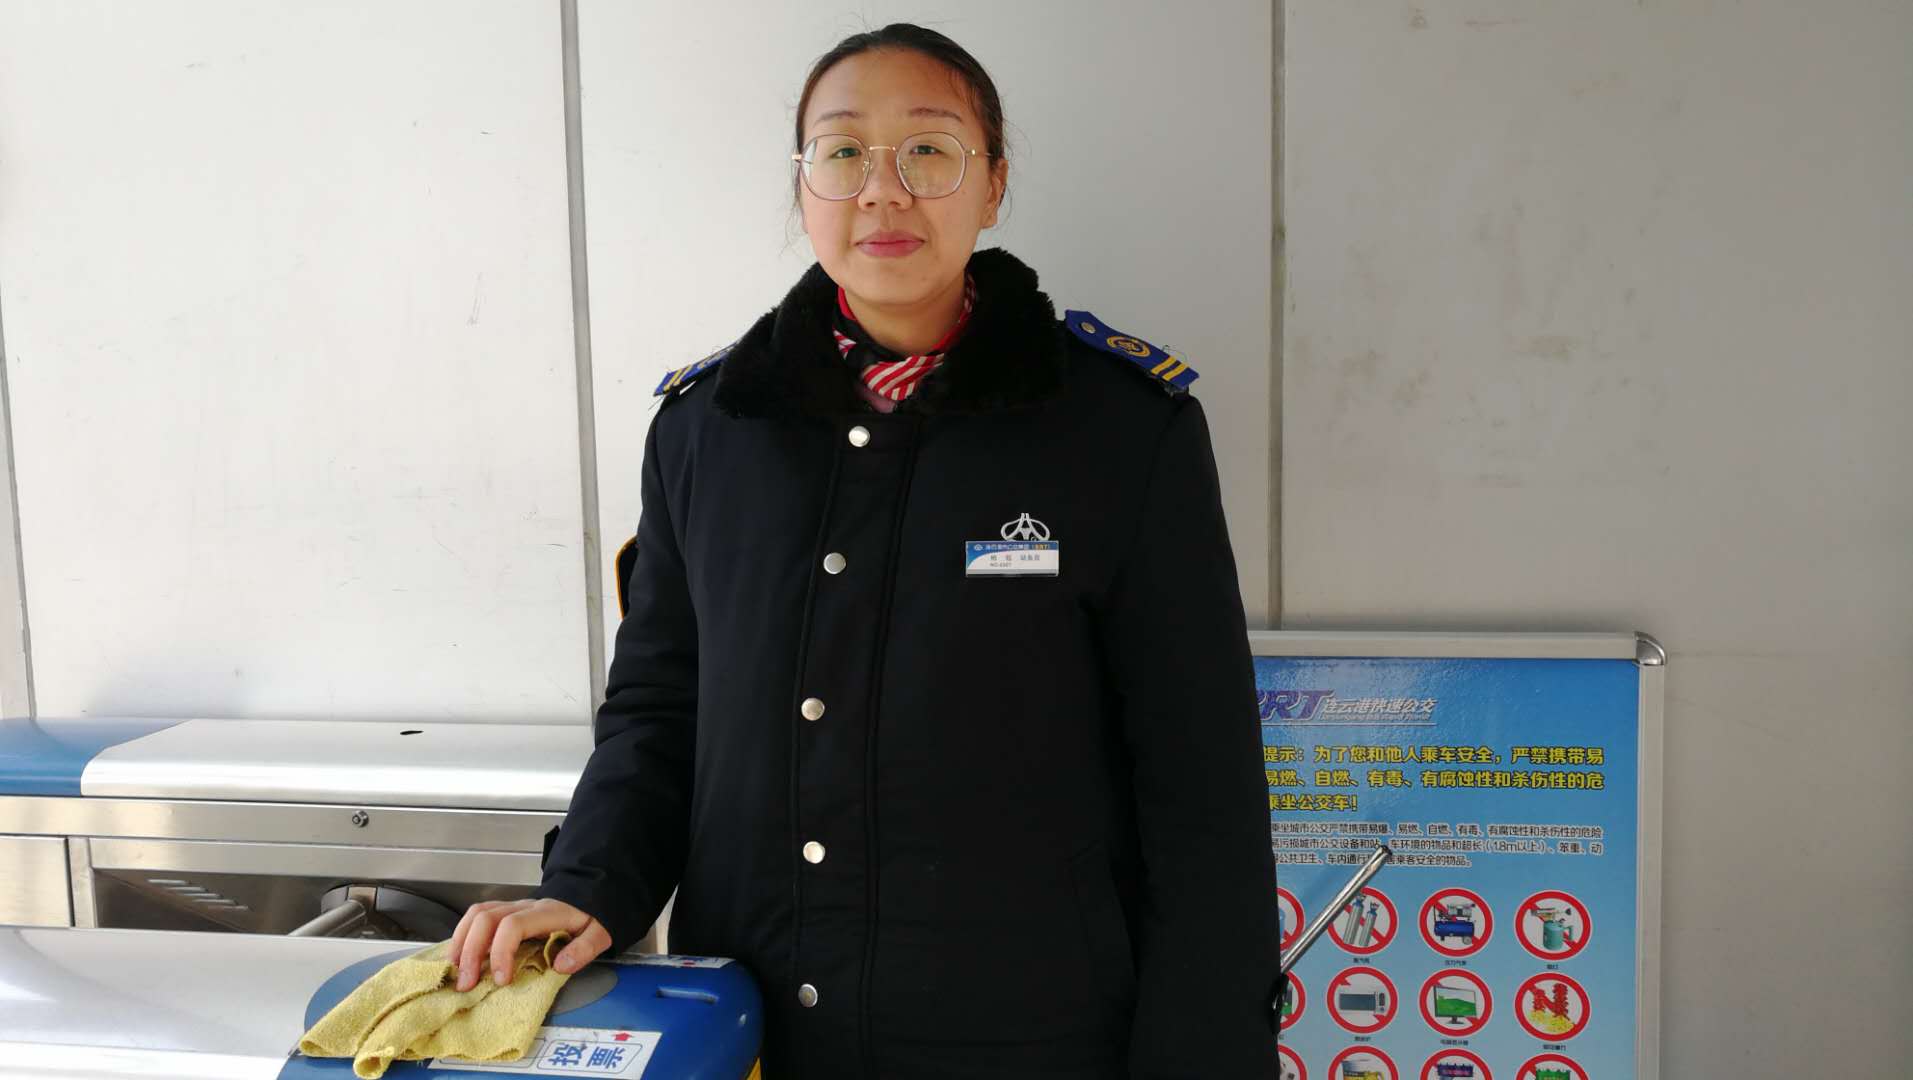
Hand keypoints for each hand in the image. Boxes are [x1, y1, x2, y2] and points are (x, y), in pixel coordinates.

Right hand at [449, 897, 610, 990]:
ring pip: (476, 914)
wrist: (588, 896)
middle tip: (467, 984)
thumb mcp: (600, 933)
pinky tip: (459, 957)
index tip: (501, 980)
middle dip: (471, 952)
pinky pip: (476, 917)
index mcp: (547, 912)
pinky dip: (462, 937)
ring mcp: (512, 906)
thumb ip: (584, 949)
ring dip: (461, 943)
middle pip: (486, 918)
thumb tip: (561, 965)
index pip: (513, 925)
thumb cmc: (589, 918)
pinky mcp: (505, 912)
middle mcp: (525, 906)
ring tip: (456, 971)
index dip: (501, 952)